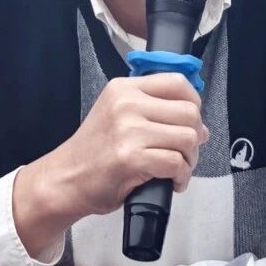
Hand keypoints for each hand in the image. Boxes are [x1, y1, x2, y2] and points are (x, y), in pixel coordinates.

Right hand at [12, 74, 208, 256]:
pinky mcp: (131, 158)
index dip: (194, 104)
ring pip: (187, 139)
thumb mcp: (118, 116)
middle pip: (189, 112)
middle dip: (195, 137)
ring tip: (176, 169)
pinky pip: (176, 163)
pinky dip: (181, 177)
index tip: (190, 122)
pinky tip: (171, 182)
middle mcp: (126, 104)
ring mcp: (128, 130)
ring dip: (189, 160)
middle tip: (185, 153)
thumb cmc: (93, 153)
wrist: (64, 180)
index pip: (178, 82)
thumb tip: (200, 126)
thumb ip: (155, 113)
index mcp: (124, 89)